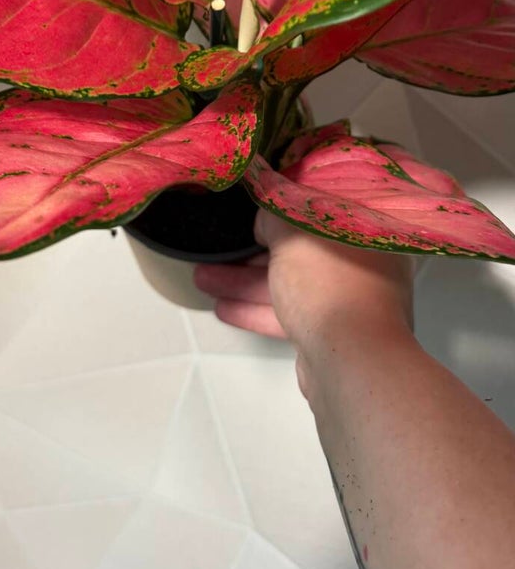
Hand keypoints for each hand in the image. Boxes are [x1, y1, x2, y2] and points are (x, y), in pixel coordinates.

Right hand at [194, 209, 413, 353]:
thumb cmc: (327, 282)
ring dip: (246, 282)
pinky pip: (291, 313)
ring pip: (291, 284)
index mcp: (364, 232)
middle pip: (300, 250)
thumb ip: (274, 216)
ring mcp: (347, 301)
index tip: (254, 210)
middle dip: (253, 252)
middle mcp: (363, 264)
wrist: (349, 360)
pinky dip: (259, 310)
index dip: (283, 207)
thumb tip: (266, 219)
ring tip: (203, 280)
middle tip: (218, 248)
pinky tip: (224, 308)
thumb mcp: (292, 234)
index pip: (320, 210)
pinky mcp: (330, 333)